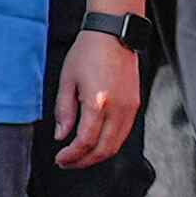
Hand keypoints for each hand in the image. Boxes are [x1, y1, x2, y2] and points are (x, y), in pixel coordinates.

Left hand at [51, 27, 140, 168]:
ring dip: (97, 155)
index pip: (85, 141)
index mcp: (98, 102)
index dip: (72, 155)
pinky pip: (123, 133)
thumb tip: (61, 136)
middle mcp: (118, 109)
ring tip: (80, 155)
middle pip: (104, 149)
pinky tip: (95, 140)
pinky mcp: (135, 104)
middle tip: (68, 163)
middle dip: (84, 161)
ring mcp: (130, 108)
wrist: (114, 34)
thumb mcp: (67, 80)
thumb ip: (64, 111)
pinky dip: (109, 143)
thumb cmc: (88, 52)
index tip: (60, 159)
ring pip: (116, 144)